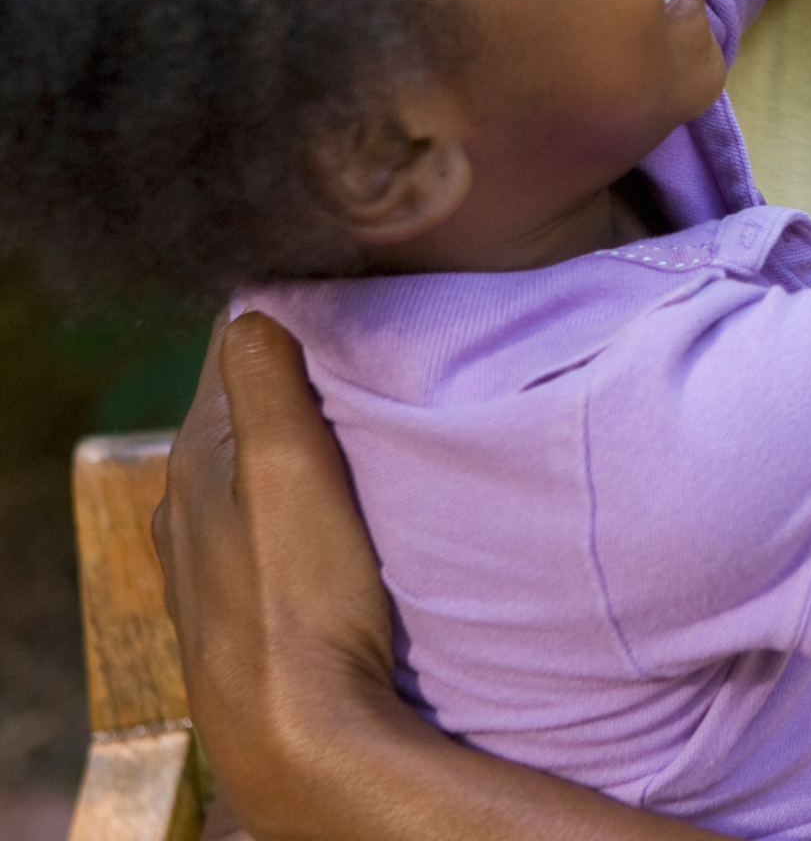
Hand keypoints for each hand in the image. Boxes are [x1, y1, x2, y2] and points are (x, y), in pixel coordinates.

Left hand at [156, 313, 725, 840]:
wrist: (305, 740)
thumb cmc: (300, 600)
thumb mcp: (285, 469)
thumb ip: (264, 380)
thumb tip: (257, 303)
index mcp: (196, 461)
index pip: (236, 347)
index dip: (296, 315)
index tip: (361, 301)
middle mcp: (193, 506)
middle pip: (255, 408)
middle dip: (312, 377)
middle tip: (387, 358)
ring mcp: (222, 561)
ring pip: (271, 467)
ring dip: (318, 442)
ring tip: (381, 427)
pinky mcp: (258, 604)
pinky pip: (287, 522)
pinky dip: (320, 498)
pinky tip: (360, 510)